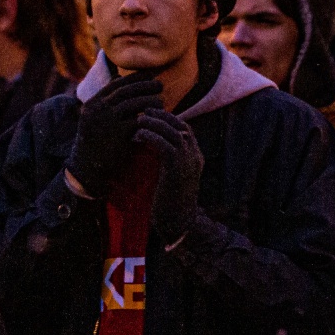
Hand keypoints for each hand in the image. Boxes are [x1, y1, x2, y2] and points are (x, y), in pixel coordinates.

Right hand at [67, 74, 170, 195]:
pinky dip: (148, 117)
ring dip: (149, 100)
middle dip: (145, 86)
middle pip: (125, 91)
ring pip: (132, 104)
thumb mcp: (94, 116)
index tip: (150, 75)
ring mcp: (106, 121)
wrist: (86, 167)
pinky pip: (137, 121)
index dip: (135, 78)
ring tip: (161, 101)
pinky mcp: (117, 135)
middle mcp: (98, 109)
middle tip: (160, 85)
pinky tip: (157, 117)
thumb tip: (119, 76)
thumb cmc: (94, 140)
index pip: (116, 84)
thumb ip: (106, 98)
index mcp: (93, 103)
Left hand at [136, 109, 204, 245]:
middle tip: (145, 111)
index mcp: (196, 158)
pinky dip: (151, 137)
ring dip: (155, 123)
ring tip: (139, 120)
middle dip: (162, 116)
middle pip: (181, 127)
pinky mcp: (177, 170)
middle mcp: (195, 157)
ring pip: (173, 133)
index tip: (154, 114)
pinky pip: (165, 145)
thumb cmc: (171, 202)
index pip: (186, 129)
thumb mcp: (173, 177)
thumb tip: (156, 148)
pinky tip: (138, 136)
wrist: (178, 223)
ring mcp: (188, 163)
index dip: (170, 119)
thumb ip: (169, 162)